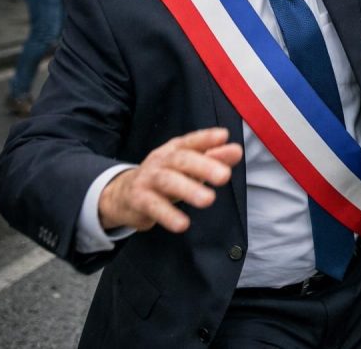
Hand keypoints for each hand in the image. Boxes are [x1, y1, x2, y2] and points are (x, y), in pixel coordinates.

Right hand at [98, 127, 242, 232]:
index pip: (191, 141)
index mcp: (175, 149)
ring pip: (167, 181)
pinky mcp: (138, 199)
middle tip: (225, 176)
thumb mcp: (189, 168)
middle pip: (181, 159)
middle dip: (203, 166)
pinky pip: (152, 206)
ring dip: (188, 190)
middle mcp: (161, 160)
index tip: (223, 136)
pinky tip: (182, 224)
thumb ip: (214, 159)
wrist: (123, 195)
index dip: (206, 138)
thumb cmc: (166, 177)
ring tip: (209, 200)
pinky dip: (168, 215)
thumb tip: (237, 150)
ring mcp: (148, 179)